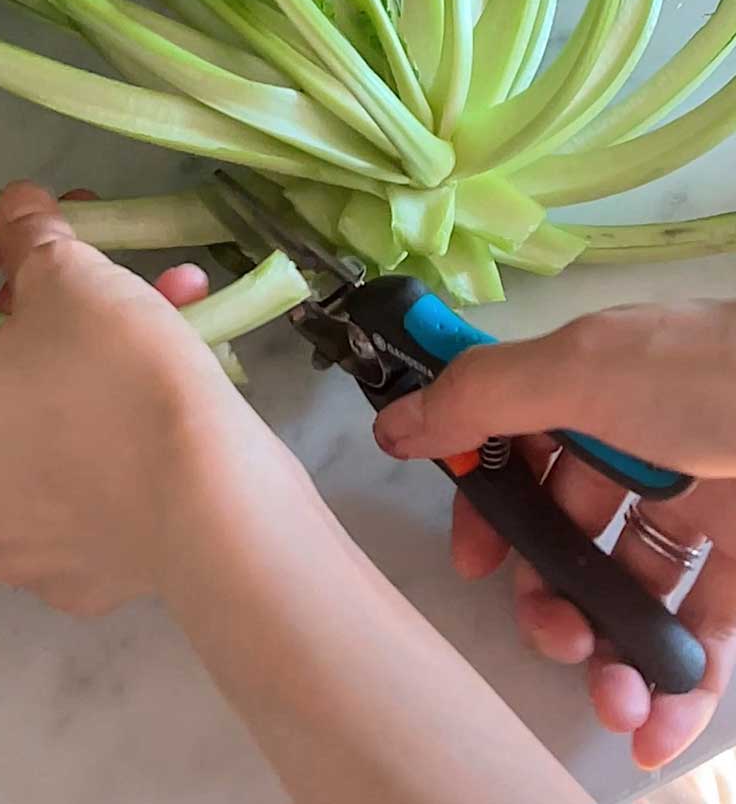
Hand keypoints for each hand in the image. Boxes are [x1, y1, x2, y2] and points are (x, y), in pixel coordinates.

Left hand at [0, 181, 284, 614]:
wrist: (209, 507)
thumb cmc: (115, 374)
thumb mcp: (71, 275)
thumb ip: (28, 233)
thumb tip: (14, 206)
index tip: (18, 240)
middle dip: (42, 312)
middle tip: (96, 272)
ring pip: (35, 427)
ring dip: (88, 362)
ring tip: (169, 308)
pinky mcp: (64, 577)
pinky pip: (76, 484)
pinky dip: (107, 432)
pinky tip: (169, 392)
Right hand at [374, 300, 735, 769]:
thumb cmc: (704, 378)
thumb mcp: (583, 370)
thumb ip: (484, 397)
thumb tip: (395, 424)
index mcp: (590, 386)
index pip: (513, 442)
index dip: (488, 501)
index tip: (474, 557)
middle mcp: (635, 443)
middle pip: (567, 528)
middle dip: (546, 592)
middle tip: (549, 632)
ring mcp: (694, 504)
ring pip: (628, 587)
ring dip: (606, 650)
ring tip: (607, 694)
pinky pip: (699, 629)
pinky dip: (675, 685)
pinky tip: (654, 729)